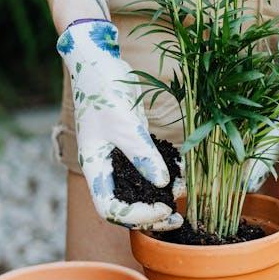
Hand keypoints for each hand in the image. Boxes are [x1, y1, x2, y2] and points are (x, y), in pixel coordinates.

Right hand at [58, 19, 182, 230]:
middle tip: (177, 217)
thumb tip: (161, 184)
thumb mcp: (125, 124)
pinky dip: (164, 175)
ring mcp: (118, 157)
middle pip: (125, 205)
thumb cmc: (103, 91)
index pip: (110, 208)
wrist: (98, 62)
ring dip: (160, 196)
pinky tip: (182, 175)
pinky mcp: (132, 144)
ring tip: (183, 195)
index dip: (136, 216)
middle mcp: (105, 167)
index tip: (163, 209)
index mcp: (94, 167)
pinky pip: (148, 168)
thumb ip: (142, 155)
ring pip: (138, 189)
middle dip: (151, 215)